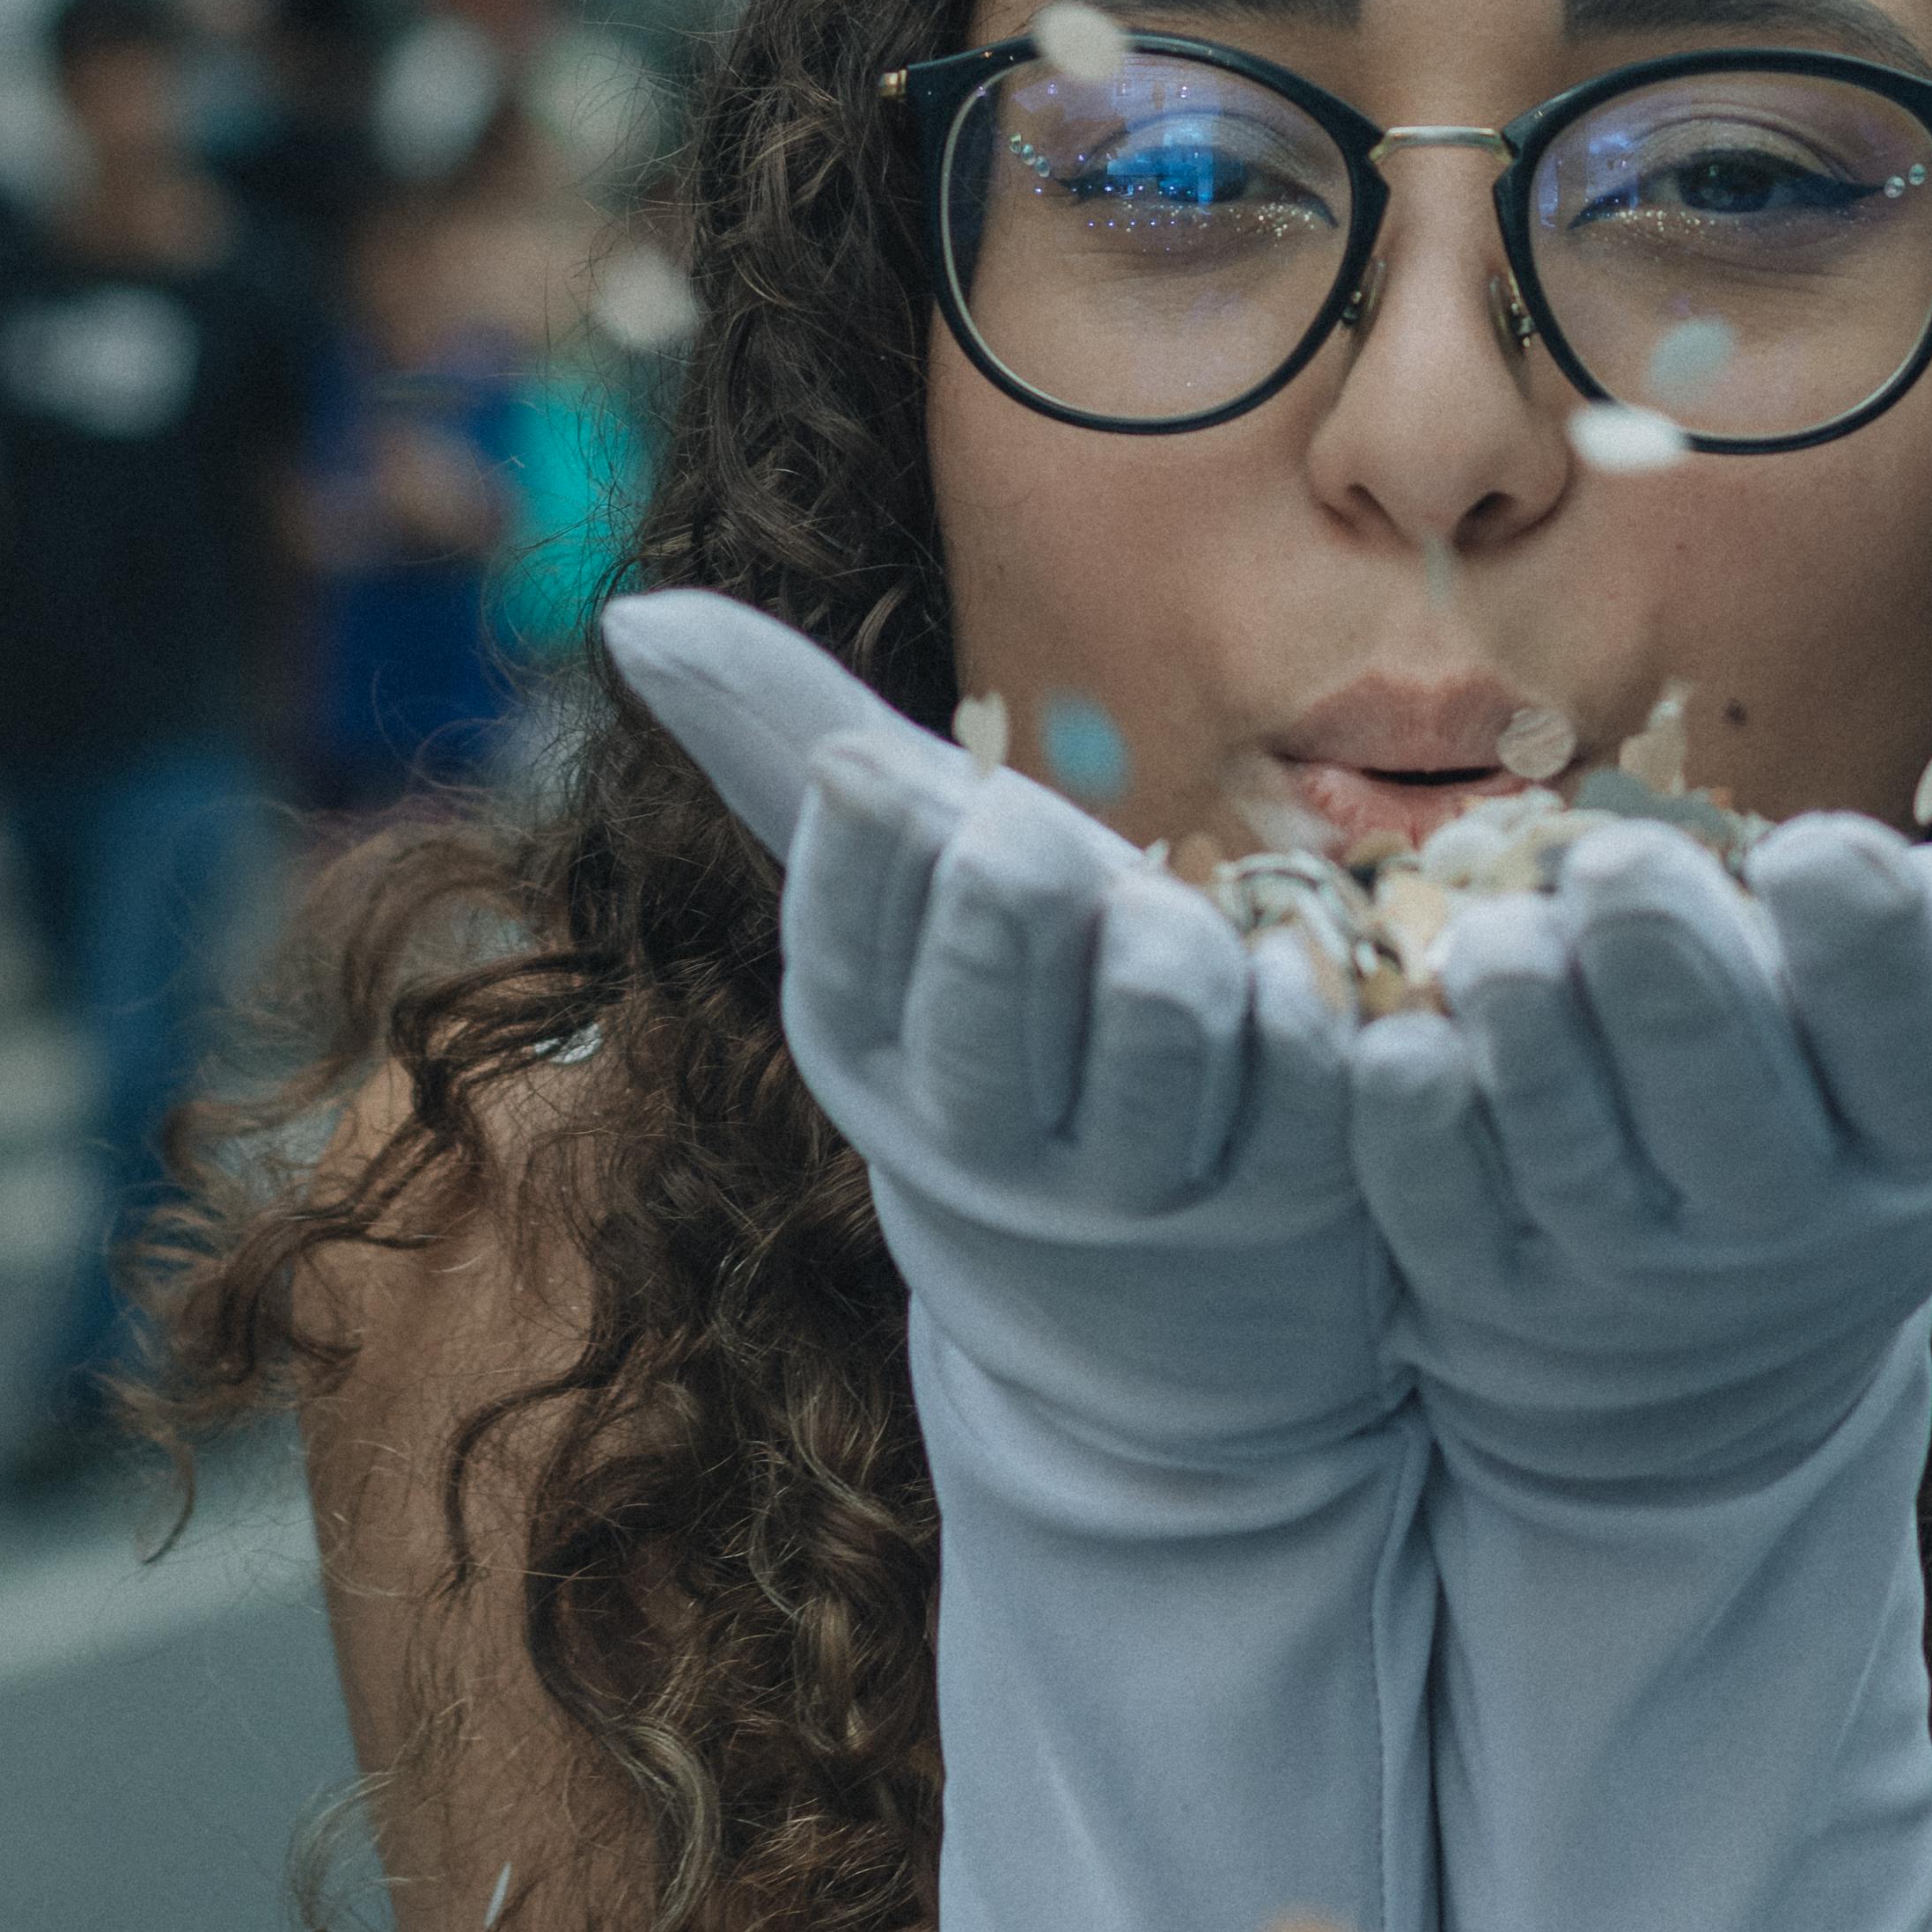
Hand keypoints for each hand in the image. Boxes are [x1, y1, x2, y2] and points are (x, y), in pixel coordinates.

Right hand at [602, 595, 1394, 1459]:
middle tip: (1038, 845)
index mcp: (864, 1050)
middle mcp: (980, 1139)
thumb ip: (777, 745)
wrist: (1154, 1324)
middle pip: (998, 931)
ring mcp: (1135, 1181)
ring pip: (1160, 990)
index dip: (881, 818)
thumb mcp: (891, 908)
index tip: (899, 776)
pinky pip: (1303, 1049)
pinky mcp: (1289, 1190)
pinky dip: (1296, 982)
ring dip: (1167, 919)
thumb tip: (629, 607)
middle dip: (1024, 854)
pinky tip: (1281, 973)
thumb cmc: (1009, 1026)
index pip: (840, 914)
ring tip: (1158, 919)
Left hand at [1347, 760, 1931, 1494]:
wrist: (1704, 1367)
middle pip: (1730, 1101)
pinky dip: (1415, 1121)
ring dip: (1532, 1034)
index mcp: (1930, 1129)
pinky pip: (1437, 1202)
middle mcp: (1791, 1217)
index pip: (1919, 1052)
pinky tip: (1399, 1041)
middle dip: (1673, 975)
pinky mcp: (1490, 1291)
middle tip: (1616, 864)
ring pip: (1575, 1145)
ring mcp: (1633, 1268)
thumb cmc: (1844, 1091)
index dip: (1868, 959)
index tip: (1819, 850)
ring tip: (1504, 934)